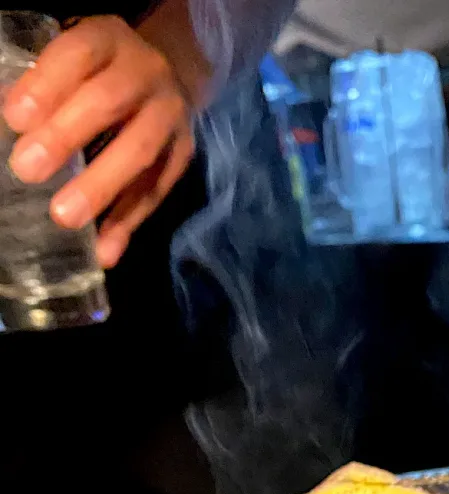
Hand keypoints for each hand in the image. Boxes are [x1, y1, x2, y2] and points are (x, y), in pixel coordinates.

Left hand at [2, 16, 194, 267]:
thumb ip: (45, 87)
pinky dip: (127, 224)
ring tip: (64, 217)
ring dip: (101, 188)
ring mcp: (169, 116)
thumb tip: (8, 128)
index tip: (14, 119)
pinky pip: (154, 193)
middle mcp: (146, 72)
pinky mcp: (182, 156)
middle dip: (66, 136)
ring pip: (139, 151)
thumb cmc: (99, 71)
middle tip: (27, 170)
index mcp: (108, 39)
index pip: (77, 55)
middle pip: (108, 102)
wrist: (166, 78)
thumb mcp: (73, 61)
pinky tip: (105, 251)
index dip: (46, 85)